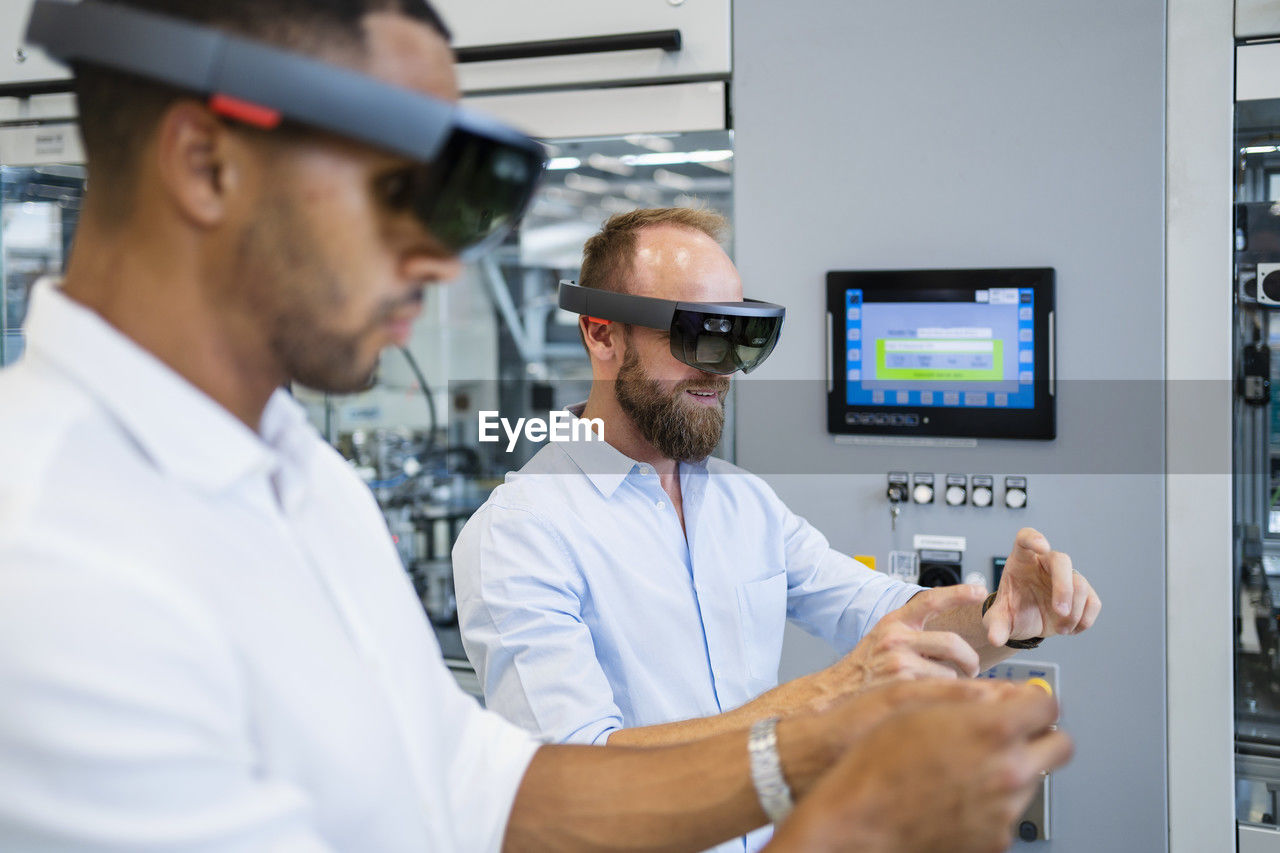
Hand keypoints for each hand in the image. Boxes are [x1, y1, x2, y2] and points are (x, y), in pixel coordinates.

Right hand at [769, 683, 1072, 852]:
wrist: (857, 822)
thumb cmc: (876, 763)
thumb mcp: (915, 708)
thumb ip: (970, 698)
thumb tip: (1005, 695)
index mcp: (993, 730)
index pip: (1047, 706)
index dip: (1034, 700)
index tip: (1026, 702)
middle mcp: (1009, 772)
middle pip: (1061, 746)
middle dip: (1042, 734)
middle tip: (1017, 731)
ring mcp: (1005, 811)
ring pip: (1034, 779)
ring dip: (1014, 768)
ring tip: (968, 766)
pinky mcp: (996, 840)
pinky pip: (1009, 812)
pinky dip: (994, 801)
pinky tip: (958, 793)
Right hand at [802, 584, 986, 708]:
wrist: (835, 692)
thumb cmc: (864, 668)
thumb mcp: (883, 639)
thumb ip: (912, 634)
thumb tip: (953, 640)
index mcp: (894, 622)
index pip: (930, 600)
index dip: (957, 593)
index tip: (979, 589)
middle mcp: (896, 637)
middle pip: (952, 642)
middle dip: (970, 660)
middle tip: (973, 670)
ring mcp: (898, 660)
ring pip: (949, 671)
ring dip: (948, 683)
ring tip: (934, 688)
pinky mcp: (901, 683)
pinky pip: (939, 689)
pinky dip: (941, 696)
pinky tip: (930, 698)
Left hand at [985, 528, 1100, 646]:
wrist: (1026, 621)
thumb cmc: (1011, 608)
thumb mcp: (998, 619)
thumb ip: (995, 626)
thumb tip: (994, 639)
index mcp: (1022, 560)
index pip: (1026, 538)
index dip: (1034, 538)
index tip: (1042, 545)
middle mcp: (1046, 563)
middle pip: (1062, 560)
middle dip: (1064, 587)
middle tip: (1059, 611)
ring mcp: (1066, 577)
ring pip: (1080, 584)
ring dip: (1073, 612)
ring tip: (1060, 629)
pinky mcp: (1082, 593)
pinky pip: (1093, 602)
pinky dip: (1085, 620)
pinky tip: (1071, 630)